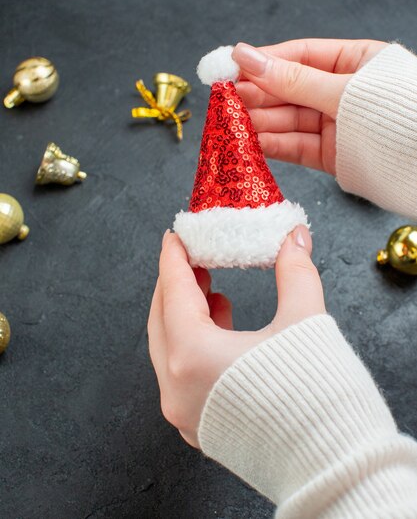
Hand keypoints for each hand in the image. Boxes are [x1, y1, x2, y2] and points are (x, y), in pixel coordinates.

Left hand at [148, 226, 325, 448]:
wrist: (333, 465)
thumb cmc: (316, 398)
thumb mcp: (304, 322)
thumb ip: (295, 272)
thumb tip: (294, 238)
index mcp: (192, 356)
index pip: (172, 292)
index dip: (173, 258)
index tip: (175, 237)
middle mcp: (177, 387)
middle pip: (162, 319)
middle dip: (176, 285)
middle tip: (193, 259)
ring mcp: (185, 412)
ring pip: (169, 349)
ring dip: (185, 314)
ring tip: (210, 291)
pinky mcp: (200, 426)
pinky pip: (182, 374)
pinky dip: (193, 344)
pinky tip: (221, 327)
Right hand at [232, 38, 386, 174]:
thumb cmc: (401, 116)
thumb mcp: (344, 92)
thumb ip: (294, 80)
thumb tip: (247, 58)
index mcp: (354, 61)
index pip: (299, 55)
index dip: (263, 61)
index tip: (230, 66)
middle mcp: (341, 92)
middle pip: (289, 90)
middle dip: (256, 95)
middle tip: (224, 101)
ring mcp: (336, 124)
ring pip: (288, 120)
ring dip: (258, 123)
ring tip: (230, 125)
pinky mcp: (332, 155)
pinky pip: (296, 147)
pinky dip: (272, 146)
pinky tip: (251, 144)